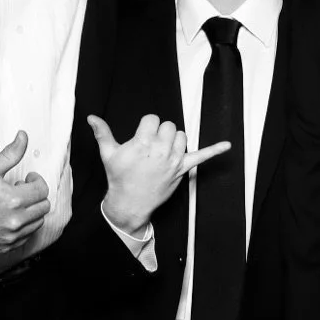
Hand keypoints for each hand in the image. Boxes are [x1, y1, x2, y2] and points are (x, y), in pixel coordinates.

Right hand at [0, 130, 51, 253]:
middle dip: (35, 196)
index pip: (42, 190)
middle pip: (43, 207)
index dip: (36, 181)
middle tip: (20, 190)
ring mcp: (11, 236)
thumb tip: (23, 137)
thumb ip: (10, 153)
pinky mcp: (6, 246)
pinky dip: (24, 226)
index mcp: (14, 200)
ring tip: (14, 204)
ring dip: (31, 211)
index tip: (28, 179)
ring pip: (38, 222)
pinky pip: (27, 236)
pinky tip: (11, 217)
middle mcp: (15, 221)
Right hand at [88, 109, 228, 234]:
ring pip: (181, 136)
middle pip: (168, 125)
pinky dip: (215, 150)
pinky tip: (227, 145)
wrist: (130, 203)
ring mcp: (174, 160)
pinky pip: (201, 157)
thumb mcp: (109, 154)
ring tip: (162, 151)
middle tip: (150, 146)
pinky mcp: (182, 169)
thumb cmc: (119, 177)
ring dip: (174, 140)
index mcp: (143, 142)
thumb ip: (102, 133)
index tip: (141, 136)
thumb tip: (91, 117)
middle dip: (160, 132)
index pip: (153, 119)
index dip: (146, 126)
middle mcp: (161, 149)